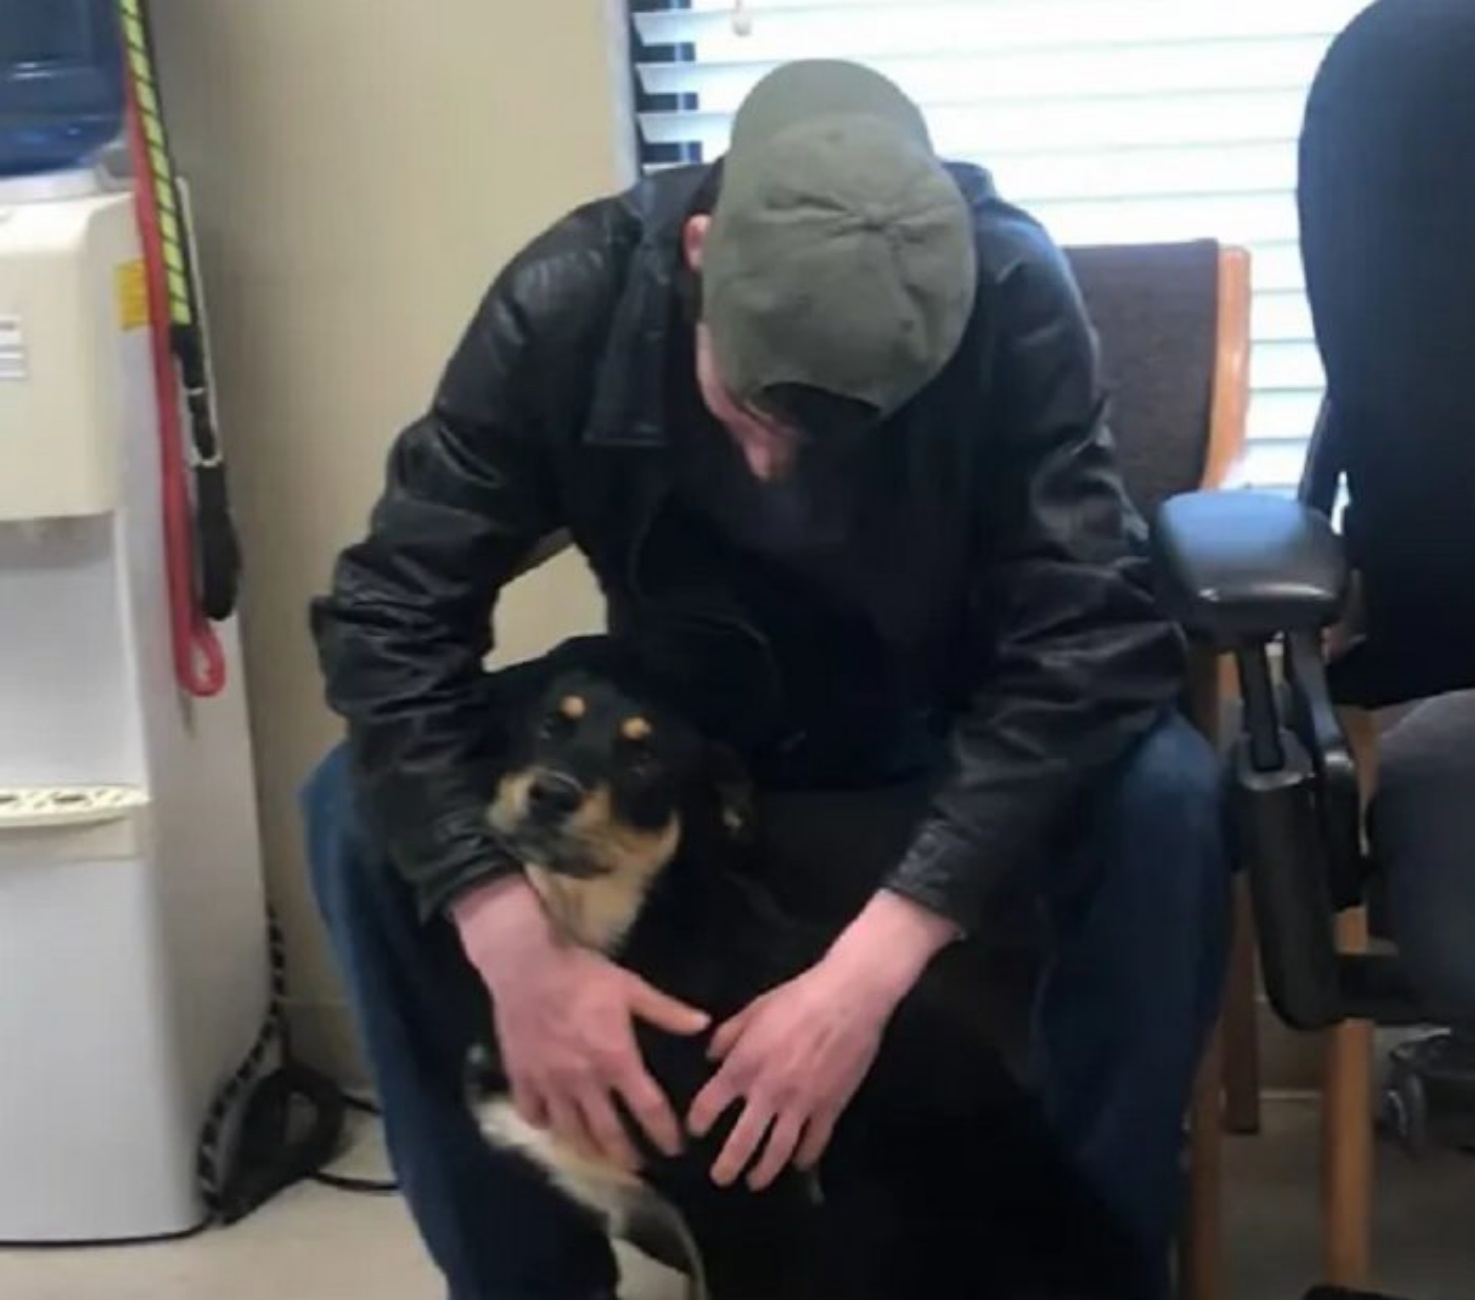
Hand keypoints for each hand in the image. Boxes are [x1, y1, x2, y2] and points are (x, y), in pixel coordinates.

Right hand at [454, 876, 709, 1170]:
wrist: (526, 966)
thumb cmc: (583, 975)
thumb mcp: (630, 988)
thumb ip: (666, 1011)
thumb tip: (703, 1024)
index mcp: (616, 1060)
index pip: (648, 1108)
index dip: (664, 1132)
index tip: (675, 1149)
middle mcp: (584, 1081)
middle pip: (608, 1132)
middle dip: (626, 1155)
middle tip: (637, 1167)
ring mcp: (550, 1083)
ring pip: (569, 1131)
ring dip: (587, 1148)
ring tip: (598, 1157)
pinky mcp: (521, 1077)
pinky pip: (532, 1113)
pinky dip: (543, 1124)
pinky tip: (550, 1124)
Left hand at [687, 889, 957, 1190]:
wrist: (849, 999)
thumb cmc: (798, 997)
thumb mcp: (754, 1008)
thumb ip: (728, 1035)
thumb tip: (711, 1056)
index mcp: (744, 1065)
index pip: (709, 1105)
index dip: (698, 1122)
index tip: (695, 1132)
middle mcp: (768, 1092)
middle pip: (741, 1141)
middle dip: (727, 1165)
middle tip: (720, 1178)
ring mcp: (801, 1104)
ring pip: (778, 1151)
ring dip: (763, 1171)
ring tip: (754, 1182)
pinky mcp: (830, 1107)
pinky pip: (815, 1142)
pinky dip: (806, 1158)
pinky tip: (799, 1164)